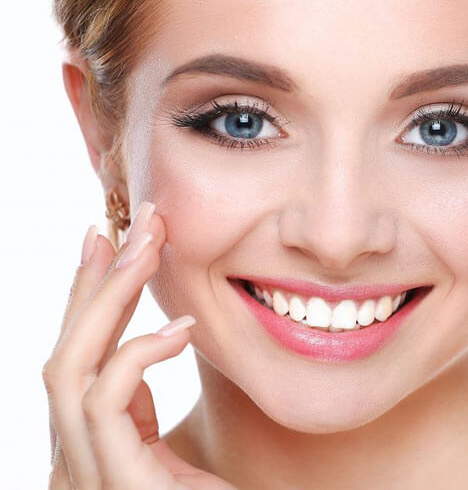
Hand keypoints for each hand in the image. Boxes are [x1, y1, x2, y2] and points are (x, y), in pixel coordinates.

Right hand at [42, 202, 235, 488]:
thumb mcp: (172, 448)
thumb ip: (148, 406)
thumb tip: (155, 338)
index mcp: (90, 446)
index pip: (77, 360)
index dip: (86, 300)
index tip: (108, 241)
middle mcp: (76, 459)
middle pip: (62, 356)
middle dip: (90, 286)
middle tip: (122, 226)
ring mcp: (88, 477)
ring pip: (70, 370)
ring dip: (108, 302)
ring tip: (146, 251)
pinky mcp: (117, 486)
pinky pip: (106, 406)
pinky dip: (138, 357)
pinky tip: (182, 329)